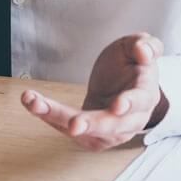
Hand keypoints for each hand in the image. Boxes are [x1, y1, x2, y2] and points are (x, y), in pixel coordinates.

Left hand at [20, 34, 168, 150]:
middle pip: (113, 125)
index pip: (139, 100)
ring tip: (34, 103)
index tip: (117, 106)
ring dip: (58, 118)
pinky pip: (72, 131)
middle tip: (74, 124)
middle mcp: (132, 118)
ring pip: (87, 132)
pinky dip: (51, 118)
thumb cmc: (130, 65)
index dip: (129, 103)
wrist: (122, 84)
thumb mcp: (136, 46)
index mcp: (145, 93)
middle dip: (92, 124)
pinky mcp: (94, 136)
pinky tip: (34, 105)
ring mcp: (113, 131)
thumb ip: (146, 45)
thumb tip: (144, 51)